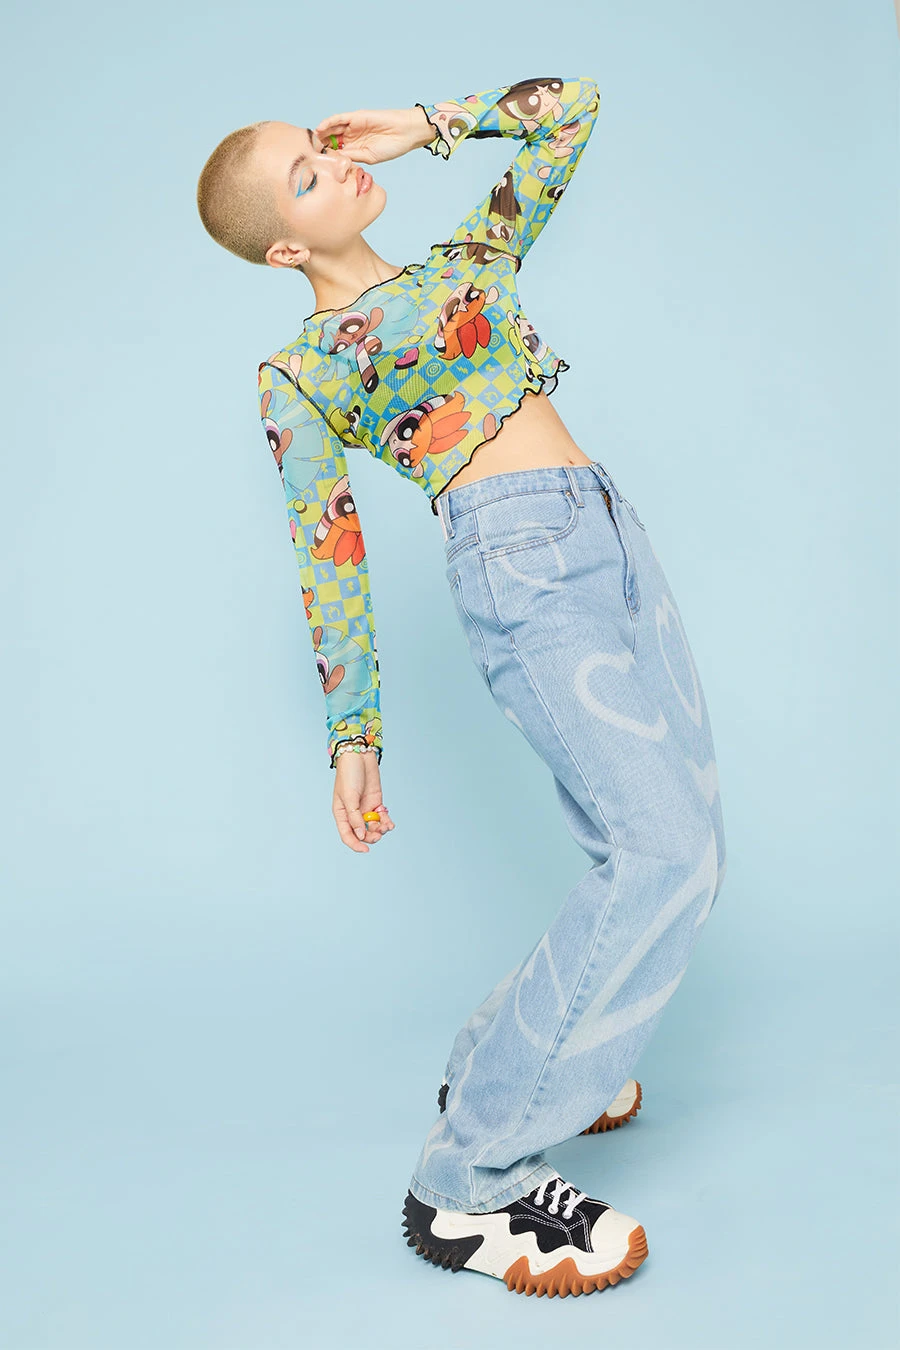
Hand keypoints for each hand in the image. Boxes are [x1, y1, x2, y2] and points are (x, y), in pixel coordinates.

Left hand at [313, 106, 434, 165]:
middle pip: (331, 139)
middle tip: (308, 150)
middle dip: (320, 144)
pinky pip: (339, 118)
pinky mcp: (356, 116)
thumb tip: (335, 161)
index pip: (336, 151)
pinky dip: (328, 122)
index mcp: (355, 148)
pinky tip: (320, 129)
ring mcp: (353, 125)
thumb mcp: (368, 156)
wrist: (405, 133)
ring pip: (332, 128)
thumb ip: (352, 157)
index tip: (314, 162)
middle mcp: (352, 136)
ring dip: (321, 134)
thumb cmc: (391, 147)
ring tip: (310, 140)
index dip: (325, 155)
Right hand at [332, 750, 394, 852]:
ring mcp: (365, 809)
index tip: (366, 850)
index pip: (347, 835)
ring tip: (386, 826)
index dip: (355, 844)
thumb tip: (361, 835)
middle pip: (362, 833)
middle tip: (379, 833)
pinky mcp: (376, 803)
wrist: (360, 756)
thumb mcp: (349, 796)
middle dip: (371, 836)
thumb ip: (355, 817)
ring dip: (380, 829)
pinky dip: (386, 822)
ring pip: (373, 827)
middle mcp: (353, 814)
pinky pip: (381, 817)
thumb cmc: (349, 774)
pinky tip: (390, 824)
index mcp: (342, 814)